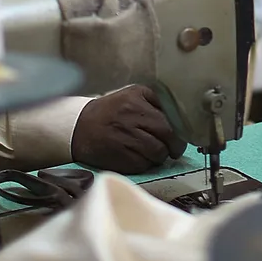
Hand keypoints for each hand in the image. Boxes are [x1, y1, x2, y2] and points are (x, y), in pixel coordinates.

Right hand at [71, 85, 186, 173]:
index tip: (182, 135)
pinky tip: (140, 158)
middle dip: (176, 145)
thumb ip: (156, 100)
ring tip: (155, 153)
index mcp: (137, 99)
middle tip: (175, 149)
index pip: (170, 116)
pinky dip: (146, 164)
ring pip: (158, 153)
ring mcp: (125, 139)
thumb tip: (182, 116)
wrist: (78, 128)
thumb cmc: (111, 111)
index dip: (180, 129)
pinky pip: (144, 165)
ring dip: (161, 156)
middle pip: (167, 135)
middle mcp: (131, 117)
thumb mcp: (132, 95)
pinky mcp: (119, 158)